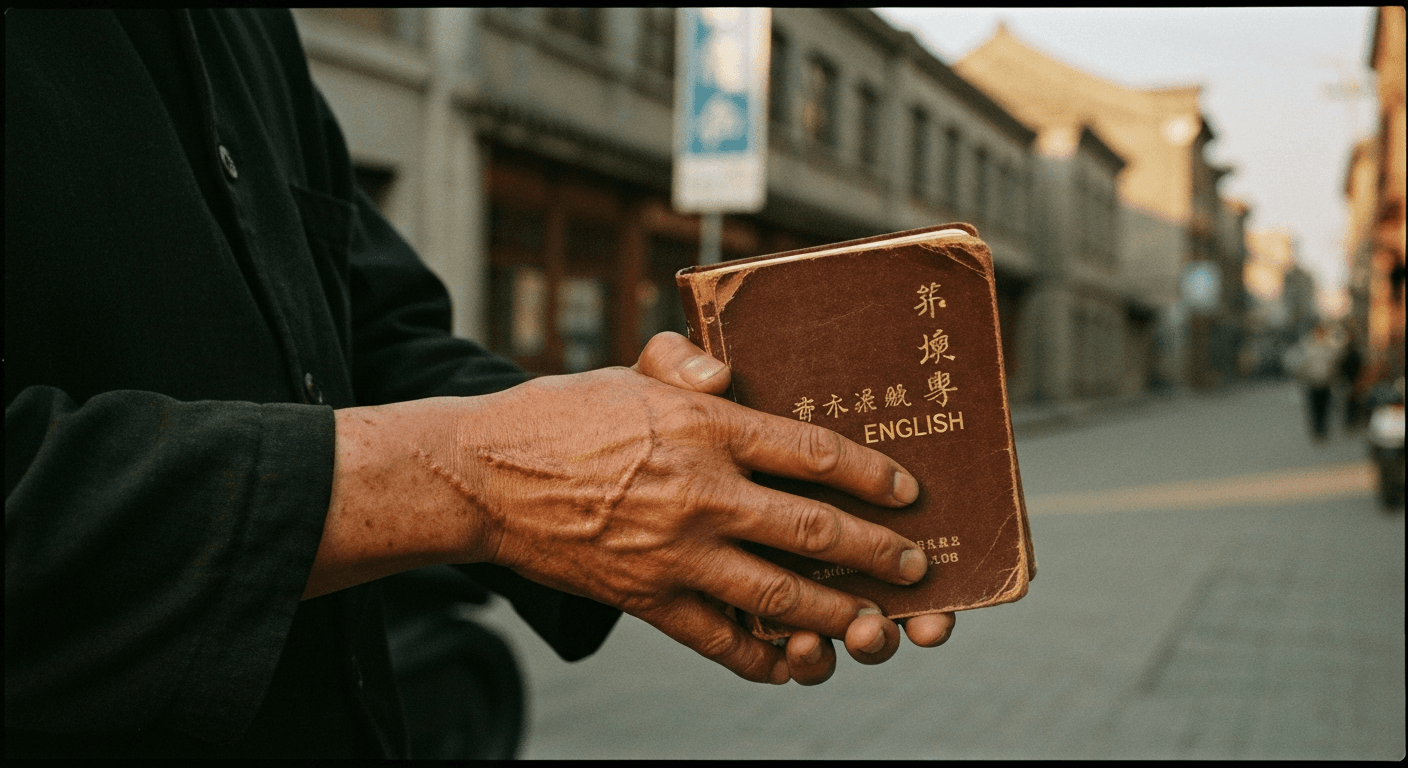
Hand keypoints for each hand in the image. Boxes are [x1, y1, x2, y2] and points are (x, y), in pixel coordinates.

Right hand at [313, 334, 951, 685]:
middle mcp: (699, 492)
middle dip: (874, 553)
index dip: (868, 474)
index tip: (906, 491)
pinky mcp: (644, 597)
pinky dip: (760, 655)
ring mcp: (672, 552)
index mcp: (702, 426)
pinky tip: (792, 663)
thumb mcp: (625, 373)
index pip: (809, 451)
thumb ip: (684, 364)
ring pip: (777, 594)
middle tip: (915, 568)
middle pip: (810, 530)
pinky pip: (716, 637)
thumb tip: (730, 371)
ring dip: (837, 613)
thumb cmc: (559, 417)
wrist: (481, 477)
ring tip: (878, 624)